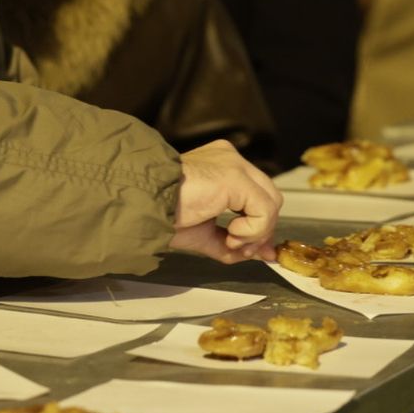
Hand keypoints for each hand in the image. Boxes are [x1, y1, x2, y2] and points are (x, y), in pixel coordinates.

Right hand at [169, 140, 282, 263]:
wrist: (141, 204)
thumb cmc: (162, 214)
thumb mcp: (204, 232)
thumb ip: (236, 241)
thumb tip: (266, 253)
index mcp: (222, 167)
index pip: (257, 195)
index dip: (259, 226)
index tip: (252, 250)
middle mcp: (231, 159)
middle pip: (269, 198)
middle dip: (261, 231)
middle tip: (238, 248)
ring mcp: (234, 165)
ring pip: (272, 203)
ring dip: (255, 233)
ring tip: (230, 241)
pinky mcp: (235, 177)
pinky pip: (264, 209)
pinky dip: (252, 230)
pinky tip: (230, 234)